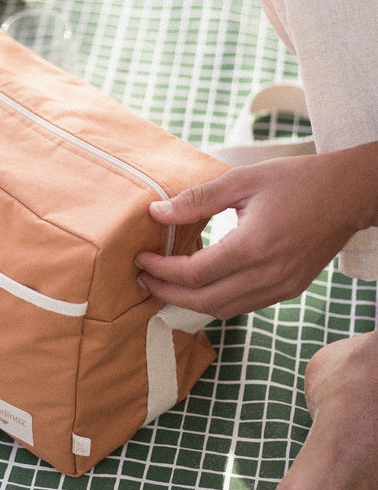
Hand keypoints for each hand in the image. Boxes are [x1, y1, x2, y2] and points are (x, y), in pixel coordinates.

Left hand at [135, 149, 376, 318]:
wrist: (349, 194)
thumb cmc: (296, 180)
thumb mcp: (242, 179)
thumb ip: (196, 200)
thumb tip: (156, 213)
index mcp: (252, 247)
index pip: (194, 274)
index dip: (161, 271)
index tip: (141, 260)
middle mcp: (267, 275)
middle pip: (203, 302)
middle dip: (167, 295)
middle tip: (143, 280)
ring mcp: (281, 287)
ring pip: (223, 310)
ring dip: (189, 303)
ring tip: (164, 286)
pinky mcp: (289, 290)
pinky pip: (243, 305)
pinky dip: (215, 300)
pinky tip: (200, 284)